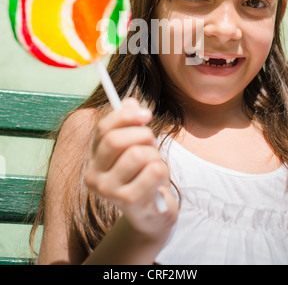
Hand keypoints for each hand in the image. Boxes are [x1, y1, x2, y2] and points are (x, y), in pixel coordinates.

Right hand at [84, 98, 177, 240]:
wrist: (151, 215)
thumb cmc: (142, 176)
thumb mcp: (135, 147)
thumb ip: (130, 124)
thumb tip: (129, 102)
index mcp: (93, 159)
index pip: (104, 129)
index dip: (126, 116)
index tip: (146, 114)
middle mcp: (94, 176)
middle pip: (115, 140)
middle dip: (143, 135)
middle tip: (153, 142)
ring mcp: (109, 191)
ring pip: (138, 154)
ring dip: (154, 155)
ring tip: (154, 164)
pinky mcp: (129, 202)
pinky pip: (154, 170)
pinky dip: (163, 170)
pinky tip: (159, 181)